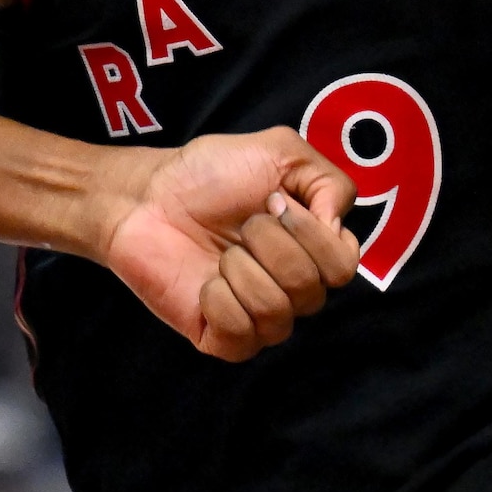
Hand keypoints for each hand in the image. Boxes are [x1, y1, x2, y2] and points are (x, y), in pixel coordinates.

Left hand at [96, 129, 359, 361]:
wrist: (147, 197)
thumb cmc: (211, 174)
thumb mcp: (281, 152)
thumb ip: (328, 181)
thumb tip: (338, 228)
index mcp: (313, 250)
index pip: (344, 267)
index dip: (312, 234)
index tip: (275, 202)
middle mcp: (293, 289)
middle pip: (311, 290)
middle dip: (270, 245)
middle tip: (243, 224)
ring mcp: (260, 318)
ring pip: (278, 316)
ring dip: (241, 271)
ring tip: (220, 253)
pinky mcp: (224, 339)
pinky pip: (242, 337)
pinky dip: (220, 301)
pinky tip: (204, 282)